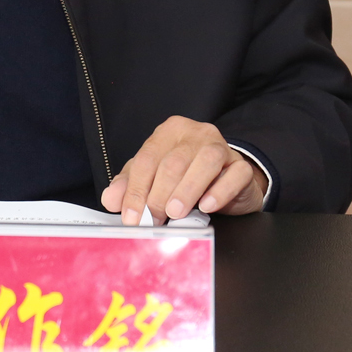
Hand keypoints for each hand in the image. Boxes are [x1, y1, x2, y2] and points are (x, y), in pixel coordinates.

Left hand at [101, 116, 266, 224]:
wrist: (227, 181)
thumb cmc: (185, 177)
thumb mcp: (153, 178)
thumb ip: (130, 186)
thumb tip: (110, 199)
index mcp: (169, 132)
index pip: (147, 158)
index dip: (135, 189)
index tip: (131, 216)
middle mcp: (195, 134)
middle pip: (173, 162)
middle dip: (159, 194)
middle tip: (152, 219)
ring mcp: (222, 147)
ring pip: (204, 162)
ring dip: (187, 190)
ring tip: (175, 212)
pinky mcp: (241, 166)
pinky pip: (234, 174)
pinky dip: (220, 191)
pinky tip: (207, 206)